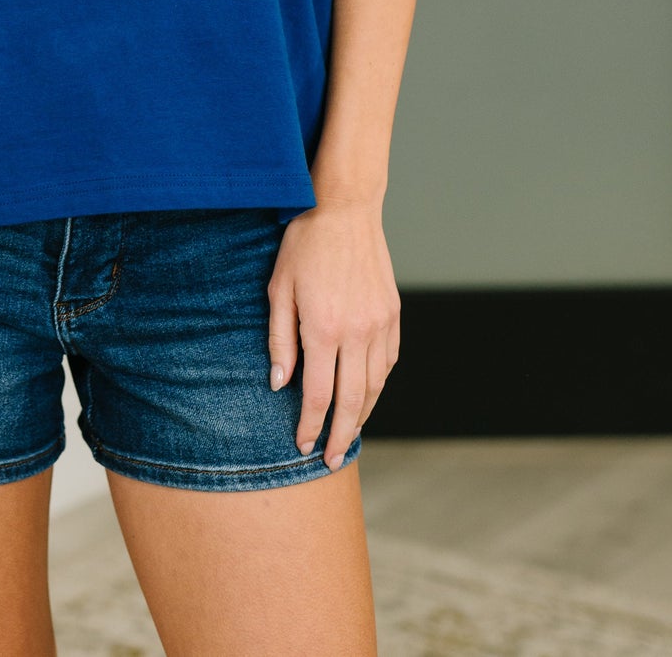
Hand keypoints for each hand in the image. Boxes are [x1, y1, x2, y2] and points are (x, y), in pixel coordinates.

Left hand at [267, 198, 399, 469]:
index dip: (311, 426)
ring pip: (374, 386)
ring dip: (361, 415)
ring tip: (349, 434)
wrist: (344, 209)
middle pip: (352, 402)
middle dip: (342, 436)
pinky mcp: (392, 314)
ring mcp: (379, 324)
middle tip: (332, 461)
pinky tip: (365, 393)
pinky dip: (377, 384)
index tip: (303, 446)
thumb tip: (280, 384)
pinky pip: (388, 362)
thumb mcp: (279, 289)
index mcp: (323, 328)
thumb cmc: (304, 245)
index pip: (319, 395)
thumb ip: (280, 340)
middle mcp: (357, 332)